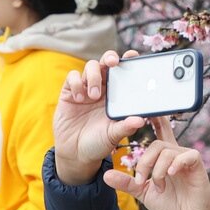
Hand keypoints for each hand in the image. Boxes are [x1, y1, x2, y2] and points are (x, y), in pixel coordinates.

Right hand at [53, 50, 146, 185]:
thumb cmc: (99, 143)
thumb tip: (140, 119)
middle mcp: (102, 88)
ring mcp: (85, 88)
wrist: (76, 154)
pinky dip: (76, 84)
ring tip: (93, 96)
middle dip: (110, 57)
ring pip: (90, 66)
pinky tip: (79, 98)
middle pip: (106, 62)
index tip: (133, 55)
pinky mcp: (69, 93)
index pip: (124, 72)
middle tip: (113, 63)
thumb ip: (125, 127)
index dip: (128, 60)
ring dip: (93, 76)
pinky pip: (72, 77)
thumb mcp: (113, 136)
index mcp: (117, 94)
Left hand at [103, 116, 209, 209]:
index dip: (155, 117)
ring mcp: (187, 158)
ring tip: (158, 187)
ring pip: (166, 151)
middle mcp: (176, 153)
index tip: (146, 108)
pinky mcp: (197, 165)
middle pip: (156, 144)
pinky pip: (185, 156)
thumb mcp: (144, 192)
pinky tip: (171, 174)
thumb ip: (127, 182)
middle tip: (141, 181)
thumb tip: (105, 174)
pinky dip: (175, 164)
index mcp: (165, 156)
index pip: (160, 130)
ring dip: (157, 171)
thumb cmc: (171, 203)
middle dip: (144, 162)